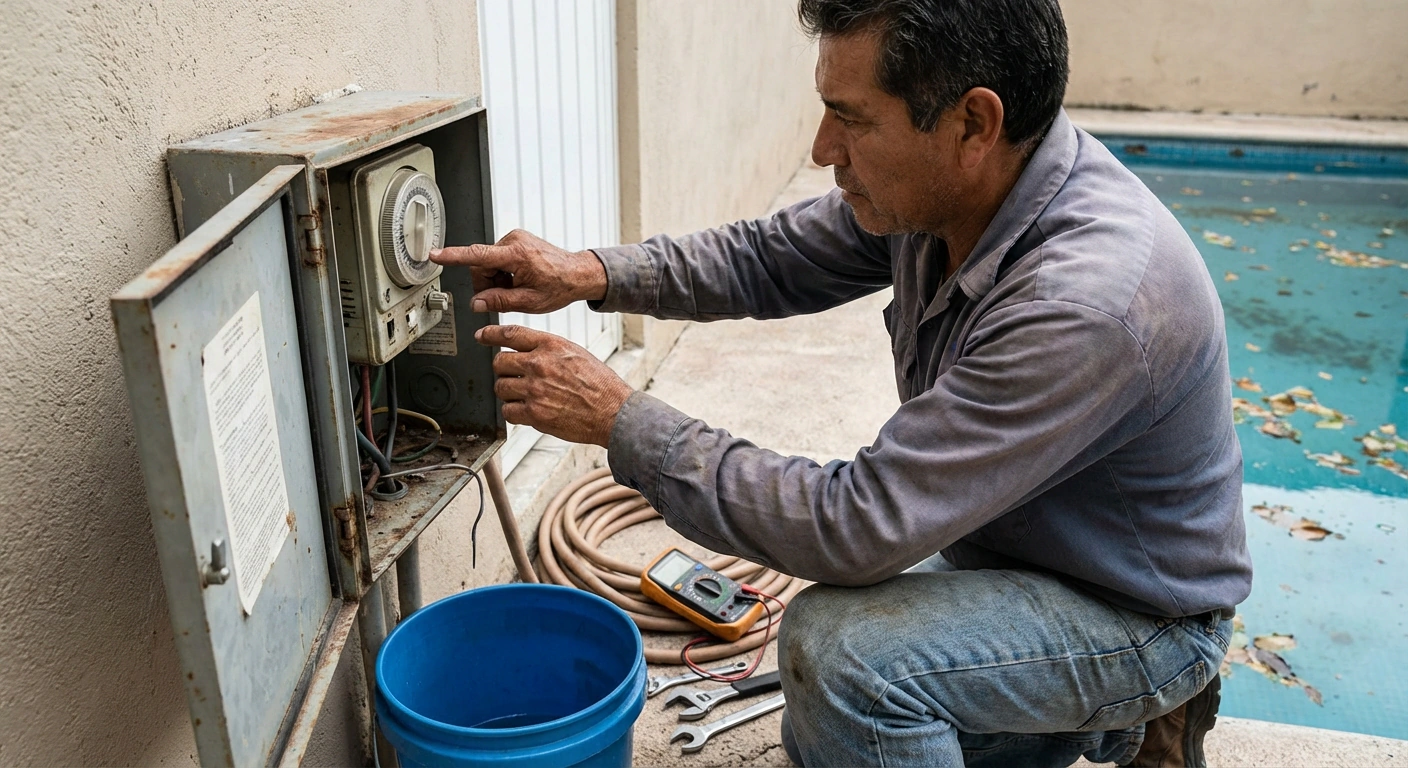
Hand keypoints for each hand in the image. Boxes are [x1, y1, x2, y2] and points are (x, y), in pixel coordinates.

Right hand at [430, 229, 607, 313]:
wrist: (577, 273)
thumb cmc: (560, 286)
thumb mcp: (529, 302)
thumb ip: (499, 302)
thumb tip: (477, 303)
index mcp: (517, 255)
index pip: (477, 255)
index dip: (453, 256)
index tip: (435, 255)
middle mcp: (514, 241)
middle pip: (481, 265)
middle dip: (487, 284)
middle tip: (505, 296)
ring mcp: (515, 238)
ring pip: (488, 263)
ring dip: (496, 279)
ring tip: (516, 288)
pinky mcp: (516, 240)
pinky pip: (497, 258)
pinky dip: (503, 272)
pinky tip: (518, 280)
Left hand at [477, 324, 632, 446]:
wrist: (613, 412)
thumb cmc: (599, 384)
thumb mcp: (576, 353)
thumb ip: (548, 349)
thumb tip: (525, 351)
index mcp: (551, 345)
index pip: (510, 333)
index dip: (491, 334)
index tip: (481, 335)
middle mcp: (540, 364)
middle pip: (499, 362)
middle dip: (503, 371)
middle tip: (514, 377)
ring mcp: (535, 390)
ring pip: (501, 388)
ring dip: (509, 393)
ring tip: (526, 396)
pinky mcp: (534, 414)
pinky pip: (508, 411)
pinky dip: (515, 412)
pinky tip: (529, 411)